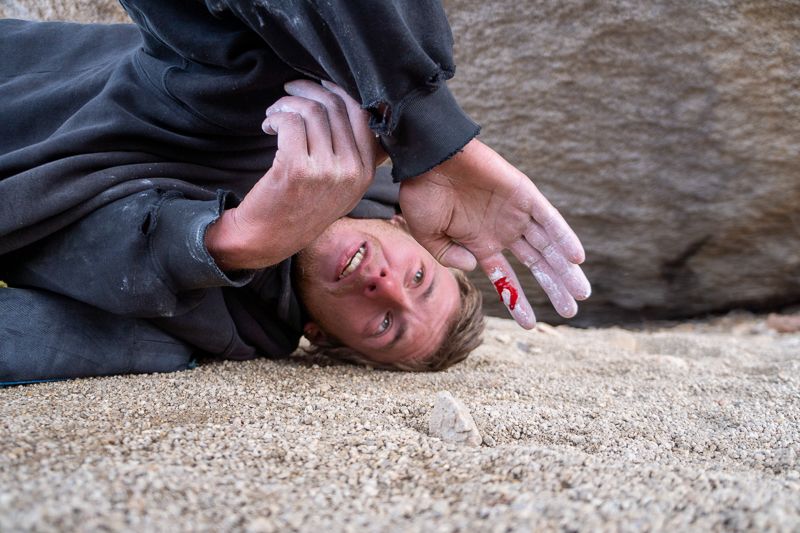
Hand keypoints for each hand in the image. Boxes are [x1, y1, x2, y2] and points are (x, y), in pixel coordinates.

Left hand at [206, 80, 379, 269]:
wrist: (266, 239)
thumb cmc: (299, 208)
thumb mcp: (341, 187)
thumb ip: (353, 154)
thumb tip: (351, 105)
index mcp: (366, 173)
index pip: (362, 115)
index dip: (337, 92)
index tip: (317, 87)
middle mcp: (352, 172)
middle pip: (335, 108)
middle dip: (307, 92)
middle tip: (287, 93)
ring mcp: (327, 171)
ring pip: (312, 111)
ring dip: (286, 105)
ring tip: (274, 115)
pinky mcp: (297, 169)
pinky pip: (290, 122)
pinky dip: (275, 117)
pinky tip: (268, 126)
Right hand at [399, 139, 590, 327]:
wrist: (429, 155)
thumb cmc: (422, 192)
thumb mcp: (427, 234)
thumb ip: (448, 256)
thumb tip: (477, 269)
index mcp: (479, 242)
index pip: (505, 277)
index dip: (517, 300)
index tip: (530, 323)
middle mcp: (502, 230)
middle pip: (535, 264)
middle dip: (553, 287)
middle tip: (571, 311)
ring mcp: (515, 213)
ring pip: (547, 246)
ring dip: (564, 269)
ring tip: (581, 293)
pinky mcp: (524, 194)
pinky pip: (549, 219)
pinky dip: (563, 236)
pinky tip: (576, 257)